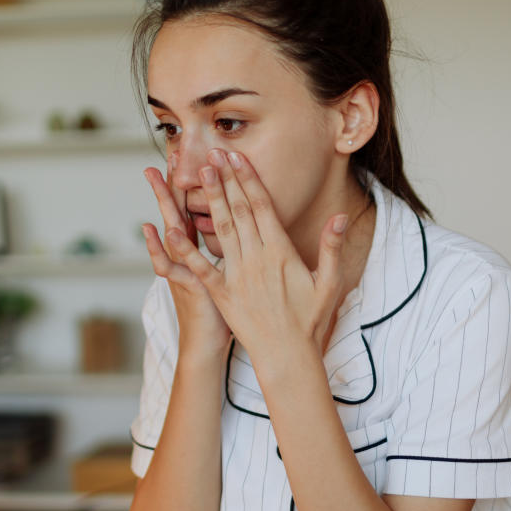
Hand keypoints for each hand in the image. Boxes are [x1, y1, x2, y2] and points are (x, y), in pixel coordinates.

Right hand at [142, 154, 230, 358]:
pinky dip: (158, 249)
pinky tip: (152, 229)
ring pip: (171, 229)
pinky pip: (169, 266)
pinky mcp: (185, 286)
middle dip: (173, 183)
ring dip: (163, 202)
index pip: (196, 210)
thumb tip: (242, 230)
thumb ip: (230, 252)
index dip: (195, 186)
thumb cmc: (222, 313)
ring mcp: (183, 269)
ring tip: (155, 176)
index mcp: (200, 251)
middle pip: (180, 212)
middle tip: (168, 153)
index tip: (195, 157)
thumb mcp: (225, 277)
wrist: (208, 346)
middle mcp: (187, 256)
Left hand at [164, 149, 348, 362]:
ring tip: (201, 174)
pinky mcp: (222, 295)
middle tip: (213, 153)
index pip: (262, 207)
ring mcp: (238, 277)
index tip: (237, 157)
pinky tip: (171, 229)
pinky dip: (186, 249)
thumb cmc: (311, 321)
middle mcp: (257, 260)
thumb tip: (339, 217)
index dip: (248, 179)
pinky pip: (201, 268)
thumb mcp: (329, 282)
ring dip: (210, 200)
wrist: (288, 356)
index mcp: (281, 253)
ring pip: (221, 230)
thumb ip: (332, 247)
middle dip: (225, 180)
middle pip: (239, 211)